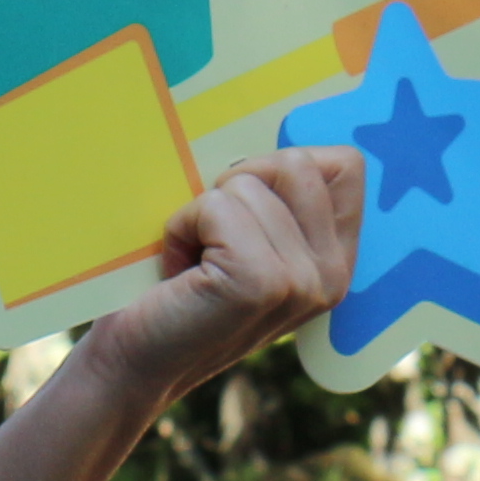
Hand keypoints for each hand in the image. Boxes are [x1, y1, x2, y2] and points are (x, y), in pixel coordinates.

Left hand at [73, 143, 365, 409]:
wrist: (134, 359)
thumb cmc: (180, 288)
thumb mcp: (245, 236)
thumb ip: (278, 197)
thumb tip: (288, 121)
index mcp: (337, 261)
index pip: (345, 164)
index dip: (281, 166)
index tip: (242, 207)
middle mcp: (333, 276)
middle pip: (296, 162)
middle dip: (238, 184)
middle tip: (211, 237)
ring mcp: (303, 283)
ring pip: (249, 183)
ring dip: (202, 212)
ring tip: (194, 260)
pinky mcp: (261, 283)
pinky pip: (218, 206)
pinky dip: (183, 226)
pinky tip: (179, 271)